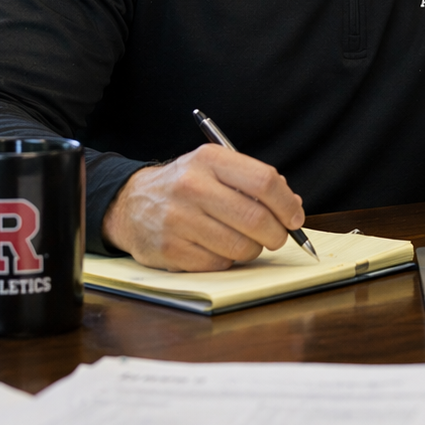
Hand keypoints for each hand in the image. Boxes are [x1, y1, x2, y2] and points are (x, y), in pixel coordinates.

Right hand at [101, 145, 306, 270]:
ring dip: (252, 249)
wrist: (130, 203)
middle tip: (276, 237)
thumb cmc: (185, 186)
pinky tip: (217, 248)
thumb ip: (254, 183)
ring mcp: (178, 220)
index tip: (294, 217)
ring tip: (244, 241)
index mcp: (209, 160)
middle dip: (276, 234)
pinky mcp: (169, 250)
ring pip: (240, 247)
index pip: (264, 182)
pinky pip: (218, 264)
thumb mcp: (216, 169)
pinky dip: (227, 260)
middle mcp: (192, 187)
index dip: (287, 204)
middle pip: (256, 219)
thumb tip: (293, 206)